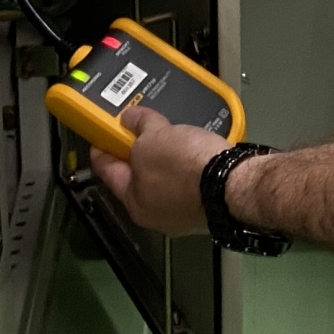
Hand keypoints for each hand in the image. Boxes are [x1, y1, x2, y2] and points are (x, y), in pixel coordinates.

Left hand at [93, 106, 231, 235]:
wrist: (233, 184)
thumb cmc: (186, 167)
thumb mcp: (154, 137)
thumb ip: (139, 126)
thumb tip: (130, 118)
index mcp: (134, 203)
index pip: (107, 171)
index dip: (102, 148)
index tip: (100, 134)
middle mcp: (156, 215)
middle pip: (138, 179)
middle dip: (137, 154)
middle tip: (139, 130)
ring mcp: (184, 214)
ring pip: (166, 182)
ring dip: (165, 161)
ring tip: (171, 136)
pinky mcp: (208, 207)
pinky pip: (190, 183)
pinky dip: (187, 168)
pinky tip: (193, 151)